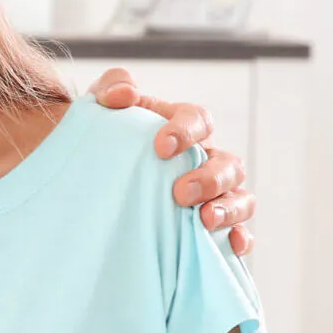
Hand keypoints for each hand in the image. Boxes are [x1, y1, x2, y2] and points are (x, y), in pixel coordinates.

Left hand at [87, 67, 255, 253]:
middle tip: (180, 193)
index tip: (161, 147)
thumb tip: (124, 94)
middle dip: (209, 178)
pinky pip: (238, 233)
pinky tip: (232, 245)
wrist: (91, 173)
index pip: (199, 120)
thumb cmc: (105, 137)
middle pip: (229, 164)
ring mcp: (213, 193)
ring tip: (206, 220)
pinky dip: (240, 238)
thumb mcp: (100, 106)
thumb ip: (112, 86)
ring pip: (241, 197)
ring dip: (229, 208)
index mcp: (184, 126)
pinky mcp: (211, 225)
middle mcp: (206, 159)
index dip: (186, 132)